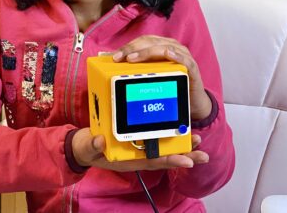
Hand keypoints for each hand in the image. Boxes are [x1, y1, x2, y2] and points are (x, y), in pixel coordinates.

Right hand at [72, 128, 208, 170]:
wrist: (83, 145)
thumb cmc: (87, 148)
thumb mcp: (88, 147)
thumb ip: (93, 146)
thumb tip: (99, 142)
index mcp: (129, 159)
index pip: (153, 161)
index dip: (170, 160)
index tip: (187, 160)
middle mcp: (137, 154)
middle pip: (164, 155)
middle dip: (184, 154)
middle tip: (203, 153)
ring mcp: (137, 146)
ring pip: (162, 146)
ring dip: (180, 143)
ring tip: (198, 139)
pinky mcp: (135, 136)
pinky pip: (154, 136)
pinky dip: (167, 132)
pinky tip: (178, 126)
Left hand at [112, 35, 211, 120]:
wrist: (192, 100)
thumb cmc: (170, 84)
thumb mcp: (151, 74)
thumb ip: (135, 66)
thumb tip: (110, 60)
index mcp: (161, 45)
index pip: (143, 40)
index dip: (128, 46)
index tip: (115, 56)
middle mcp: (172, 47)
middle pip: (151, 42)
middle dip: (134, 48)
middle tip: (121, 58)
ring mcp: (183, 55)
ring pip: (164, 48)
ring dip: (148, 52)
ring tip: (133, 58)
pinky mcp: (192, 67)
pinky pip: (184, 59)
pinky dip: (176, 56)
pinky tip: (168, 55)